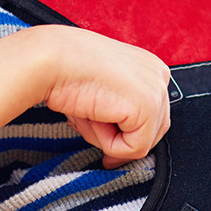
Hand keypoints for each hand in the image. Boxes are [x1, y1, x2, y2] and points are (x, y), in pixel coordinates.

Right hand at [0, 26, 171, 168]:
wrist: (51, 60)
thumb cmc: (67, 72)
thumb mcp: (103, 90)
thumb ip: (120, 111)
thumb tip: (122, 150)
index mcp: (149, 66)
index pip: (152, 114)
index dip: (125, 131)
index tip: (102, 133)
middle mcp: (159, 75)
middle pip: (152, 131)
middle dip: (119, 137)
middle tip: (89, 122)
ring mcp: (157, 91)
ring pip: (141, 142)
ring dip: (109, 139)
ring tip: (88, 114)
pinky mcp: (148, 107)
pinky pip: (134, 149)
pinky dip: (109, 144)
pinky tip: (93, 117)